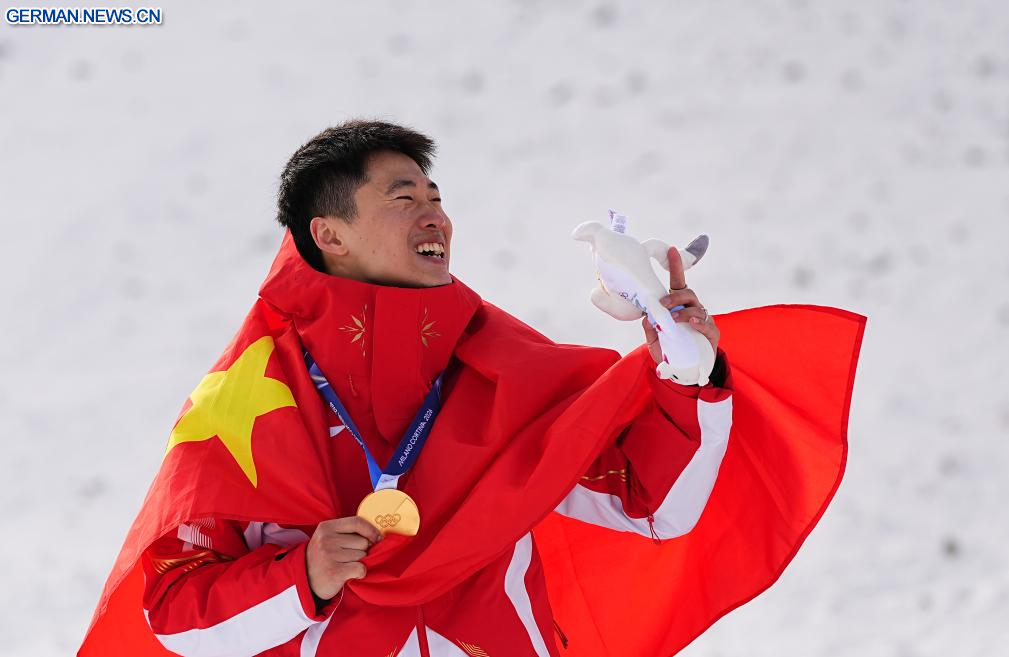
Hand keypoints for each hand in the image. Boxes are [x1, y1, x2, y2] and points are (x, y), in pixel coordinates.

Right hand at [306, 516, 382, 599]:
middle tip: (346, 558)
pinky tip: (348, 574)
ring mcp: (329, 555)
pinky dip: (359, 573)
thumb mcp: (329, 538)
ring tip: (343, 566)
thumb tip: (377, 535)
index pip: (357, 522)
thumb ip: (348, 532)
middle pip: (363, 541)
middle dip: (361, 551)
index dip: (371, 530)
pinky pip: (361, 568)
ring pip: (362, 556)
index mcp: (326, 527)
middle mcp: (326, 539)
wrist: (305, 581)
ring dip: (358, 562)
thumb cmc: (324, 558)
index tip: (378, 538)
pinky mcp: (335, 572)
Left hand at [643, 246, 719, 364]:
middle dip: (674, 297)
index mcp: (678, 306)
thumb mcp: (654, 341)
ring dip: (682, 311)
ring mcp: (703, 320)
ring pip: (696, 307)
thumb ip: (650, 328)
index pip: (678, 283)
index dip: (676, 266)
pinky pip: (706, 323)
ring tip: (673, 319)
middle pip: (687, 293)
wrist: (686, 373)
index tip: (671, 250)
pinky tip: (691, 323)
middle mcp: (692, 309)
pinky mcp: (712, 333)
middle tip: (663, 305)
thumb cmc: (671, 353)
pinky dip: (697, 322)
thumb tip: (647, 316)